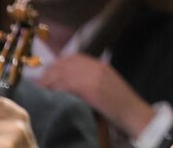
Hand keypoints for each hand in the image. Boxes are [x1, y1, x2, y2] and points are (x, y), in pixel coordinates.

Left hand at [35, 53, 154, 137]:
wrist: (134, 114)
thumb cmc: (120, 106)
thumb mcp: (104, 88)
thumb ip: (88, 82)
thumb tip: (65, 85)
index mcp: (99, 65)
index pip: (72, 58)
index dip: (56, 67)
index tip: (46, 77)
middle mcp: (96, 66)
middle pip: (64, 64)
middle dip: (49, 74)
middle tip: (39, 86)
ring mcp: (94, 74)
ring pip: (63, 73)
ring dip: (49, 83)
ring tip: (40, 92)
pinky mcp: (91, 86)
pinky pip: (67, 85)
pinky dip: (56, 90)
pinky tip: (51, 98)